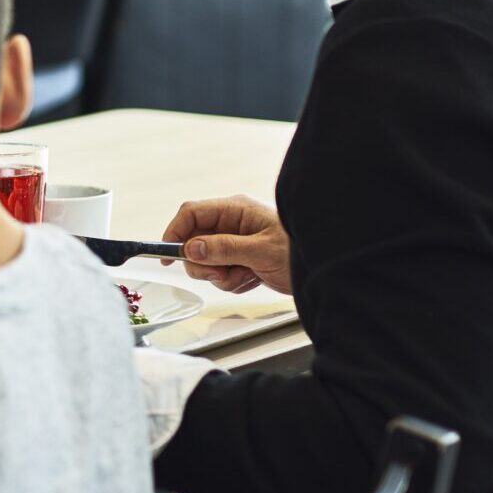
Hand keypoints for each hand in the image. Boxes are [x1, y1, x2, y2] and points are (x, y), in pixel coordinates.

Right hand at [164, 195, 290, 294]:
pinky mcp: (240, 259)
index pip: (191, 214)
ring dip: (221, 275)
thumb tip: (191, 249)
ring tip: (245, 275)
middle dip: (204, 263)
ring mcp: (235, 243)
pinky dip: (232, 282)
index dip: (174, 232)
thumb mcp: (260, 250)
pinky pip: (220, 274)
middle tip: (221, 272)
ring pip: (206, 262)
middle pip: (194, 242)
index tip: (167, 255)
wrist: (325, 270)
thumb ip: (224, 248)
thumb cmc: (299, 250)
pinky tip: (252, 279)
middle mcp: (232, 224)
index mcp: (235, 210)